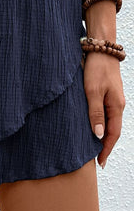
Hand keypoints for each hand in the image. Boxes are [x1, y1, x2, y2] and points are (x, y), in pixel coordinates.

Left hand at [82, 51, 125, 167]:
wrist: (100, 47)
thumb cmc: (95, 69)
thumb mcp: (92, 92)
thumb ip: (95, 114)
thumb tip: (99, 135)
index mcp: (116, 106)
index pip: (113, 134)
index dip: (106, 149)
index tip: (100, 162)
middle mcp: (117, 104)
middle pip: (113, 130)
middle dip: (106, 146)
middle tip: (97, 160)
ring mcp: (114, 99)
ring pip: (110, 122)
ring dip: (103, 136)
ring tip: (95, 148)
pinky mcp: (108, 93)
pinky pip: (106, 113)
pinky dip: (101, 124)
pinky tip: (94, 127)